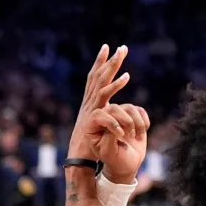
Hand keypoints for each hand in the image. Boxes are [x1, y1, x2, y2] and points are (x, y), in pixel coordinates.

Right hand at [68, 45, 131, 164]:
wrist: (79, 159)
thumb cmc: (89, 147)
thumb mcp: (95, 128)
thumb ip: (101, 118)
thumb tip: (108, 112)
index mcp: (89, 104)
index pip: (93, 79)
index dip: (99, 63)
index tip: (106, 48)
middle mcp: (87, 103)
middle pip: (97, 76)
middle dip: (107, 60)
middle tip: (119, 46)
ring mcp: (90, 108)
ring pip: (101, 82)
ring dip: (112, 67)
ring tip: (121, 54)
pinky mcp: (94, 114)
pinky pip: (105, 98)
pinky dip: (115, 86)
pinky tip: (126, 77)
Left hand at [84, 103, 149, 183]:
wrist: (127, 165)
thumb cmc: (115, 160)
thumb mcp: (108, 152)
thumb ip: (109, 137)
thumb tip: (117, 123)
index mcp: (92, 127)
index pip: (98, 114)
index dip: (110, 122)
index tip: (120, 135)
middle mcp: (104, 117)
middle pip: (114, 108)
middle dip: (125, 122)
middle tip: (129, 136)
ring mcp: (118, 115)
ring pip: (129, 108)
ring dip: (136, 123)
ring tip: (135, 137)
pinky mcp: (131, 116)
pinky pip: (140, 110)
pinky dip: (143, 122)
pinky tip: (140, 134)